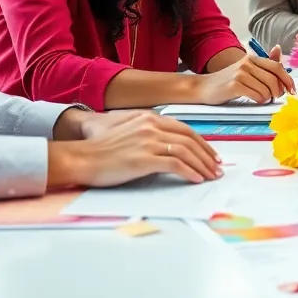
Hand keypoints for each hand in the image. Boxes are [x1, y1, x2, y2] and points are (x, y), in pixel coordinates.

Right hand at [47, 111, 221, 187]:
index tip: (211, 154)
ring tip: (209, 176)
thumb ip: (151, 135)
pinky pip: (175, 165)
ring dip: (202, 165)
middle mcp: (151, 126)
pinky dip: (189, 172)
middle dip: (207, 155)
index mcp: (149, 118)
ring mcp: (148, 141)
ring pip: (186, 152)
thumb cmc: (102, 150)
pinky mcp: (144, 158)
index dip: (202, 143)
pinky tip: (195, 179)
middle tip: (216, 168)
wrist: (81, 157)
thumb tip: (171, 148)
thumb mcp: (130, 133)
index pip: (185, 130)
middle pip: (190, 140)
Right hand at [194, 46, 294, 104]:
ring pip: (266, 88)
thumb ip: (263, 63)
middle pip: (274, 78)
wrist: (203, 87)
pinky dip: (260, 100)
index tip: (292, 90)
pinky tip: (257, 100)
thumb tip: (278, 49)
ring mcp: (240, 74)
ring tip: (264, 99)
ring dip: (268, 97)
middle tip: (277, 97)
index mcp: (252, 58)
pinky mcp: (234, 86)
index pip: (277, 67)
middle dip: (279, 91)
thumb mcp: (245, 69)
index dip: (288, 79)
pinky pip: (257, 95)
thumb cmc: (226, 80)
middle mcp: (247, 63)